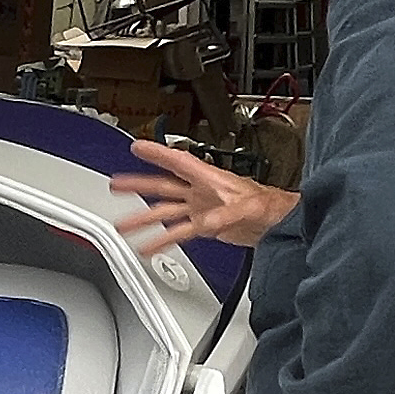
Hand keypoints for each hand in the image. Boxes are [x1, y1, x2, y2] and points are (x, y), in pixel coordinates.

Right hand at [110, 140, 296, 254]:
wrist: (277, 223)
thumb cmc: (268, 206)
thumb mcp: (247, 208)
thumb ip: (224, 215)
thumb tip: (204, 222)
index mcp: (208, 179)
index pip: (177, 161)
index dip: (156, 153)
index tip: (137, 147)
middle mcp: (200, 192)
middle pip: (163, 186)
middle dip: (138, 185)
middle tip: (117, 185)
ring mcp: (200, 209)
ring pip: (165, 211)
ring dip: (145, 218)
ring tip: (124, 225)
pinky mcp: (204, 226)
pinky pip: (178, 232)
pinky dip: (163, 239)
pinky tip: (149, 246)